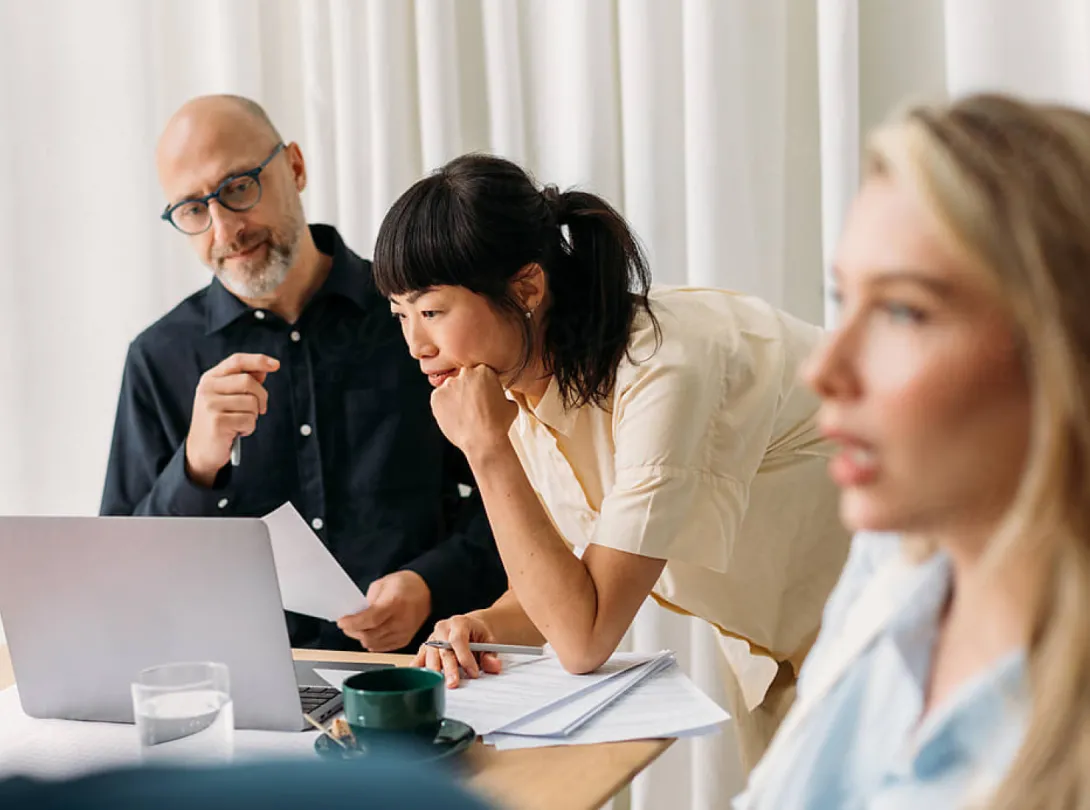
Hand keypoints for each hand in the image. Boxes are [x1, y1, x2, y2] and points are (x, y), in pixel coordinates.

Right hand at [185, 353, 279, 485]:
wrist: (201, 450)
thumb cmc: (220, 421)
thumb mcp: (229, 397)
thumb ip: (245, 382)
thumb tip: (264, 369)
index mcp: (211, 378)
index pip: (237, 361)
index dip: (258, 360)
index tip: (275, 365)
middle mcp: (207, 388)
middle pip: (248, 382)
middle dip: (261, 397)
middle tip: (259, 410)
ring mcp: (210, 405)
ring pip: (251, 402)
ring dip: (253, 416)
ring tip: (240, 423)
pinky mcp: (217, 422)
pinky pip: (249, 420)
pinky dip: (249, 428)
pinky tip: (237, 432)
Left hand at [336, 570, 431, 651]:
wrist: (426, 591)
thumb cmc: (405, 585)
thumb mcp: (382, 584)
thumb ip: (368, 602)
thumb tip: (355, 615)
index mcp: (396, 603)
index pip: (370, 620)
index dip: (352, 623)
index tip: (342, 622)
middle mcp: (402, 621)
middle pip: (370, 635)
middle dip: (353, 631)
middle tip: (347, 625)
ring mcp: (404, 632)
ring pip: (373, 644)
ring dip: (361, 637)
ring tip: (358, 628)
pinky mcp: (405, 640)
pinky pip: (381, 648)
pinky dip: (372, 642)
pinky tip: (370, 633)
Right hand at [412, 613, 502, 687]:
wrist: (469, 627)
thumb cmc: (477, 634)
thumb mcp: (489, 641)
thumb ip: (490, 655)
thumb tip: (493, 666)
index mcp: (458, 622)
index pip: (458, 640)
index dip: (465, 657)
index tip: (473, 673)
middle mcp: (442, 629)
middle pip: (442, 650)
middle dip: (448, 668)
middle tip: (453, 684)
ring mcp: (431, 639)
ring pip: (429, 656)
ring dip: (434, 672)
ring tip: (439, 686)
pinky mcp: (424, 649)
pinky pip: (419, 659)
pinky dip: (418, 670)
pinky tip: (420, 681)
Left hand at [430, 365, 517, 459]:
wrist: (483, 441)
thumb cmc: (498, 425)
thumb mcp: (510, 405)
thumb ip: (502, 395)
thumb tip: (502, 399)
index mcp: (484, 371)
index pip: (479, 372)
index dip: (481, 385)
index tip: (482, 394)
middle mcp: (465, 374)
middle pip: (464, 378)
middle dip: (467, 388)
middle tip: (472, 404)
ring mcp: (449, 384)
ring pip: (450, 388)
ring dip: (455, 397)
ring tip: (463, 413)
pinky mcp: (436, 397)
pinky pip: (439, 399)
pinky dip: (444, 406)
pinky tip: (454, 417)